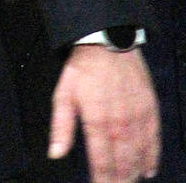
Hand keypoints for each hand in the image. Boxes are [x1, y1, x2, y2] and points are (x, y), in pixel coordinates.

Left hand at [48, 45, 159, 182]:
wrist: (107, 41)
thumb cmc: (84, 68)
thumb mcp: (63, 93)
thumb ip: (60, 126)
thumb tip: (55, 153)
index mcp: (97, 121)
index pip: (101, 162)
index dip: (102, 180)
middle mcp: (120, 123)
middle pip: (123, 163)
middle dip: (120, 181)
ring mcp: (137, 116)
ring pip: (139, 154)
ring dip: (135, 173)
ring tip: (130, 182)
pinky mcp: (149, 109)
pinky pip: (154, 139)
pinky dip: (152, 156)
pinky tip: (149, 169)